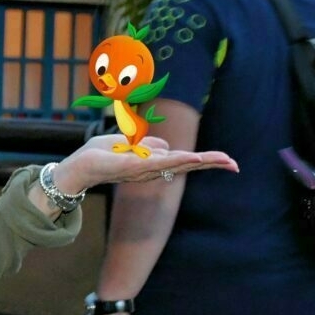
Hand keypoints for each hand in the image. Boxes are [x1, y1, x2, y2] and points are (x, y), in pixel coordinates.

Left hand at [52, 134, 236, 195]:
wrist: (79, 165)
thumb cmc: (100, 155)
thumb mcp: (127, 144)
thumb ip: (147, 145)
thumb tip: (165, 146)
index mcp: (154, 163)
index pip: (185, 160)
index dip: (206, 160)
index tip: (229, 161)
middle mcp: (153, 170)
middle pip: (188, 165)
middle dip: (212, 163)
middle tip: (235, 164)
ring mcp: (146, 170)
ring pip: (179, 164)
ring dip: (201, 161)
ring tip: (223, 160)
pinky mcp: (135, 167)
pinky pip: (159, 163)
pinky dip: (177, 160)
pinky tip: (192, 157)